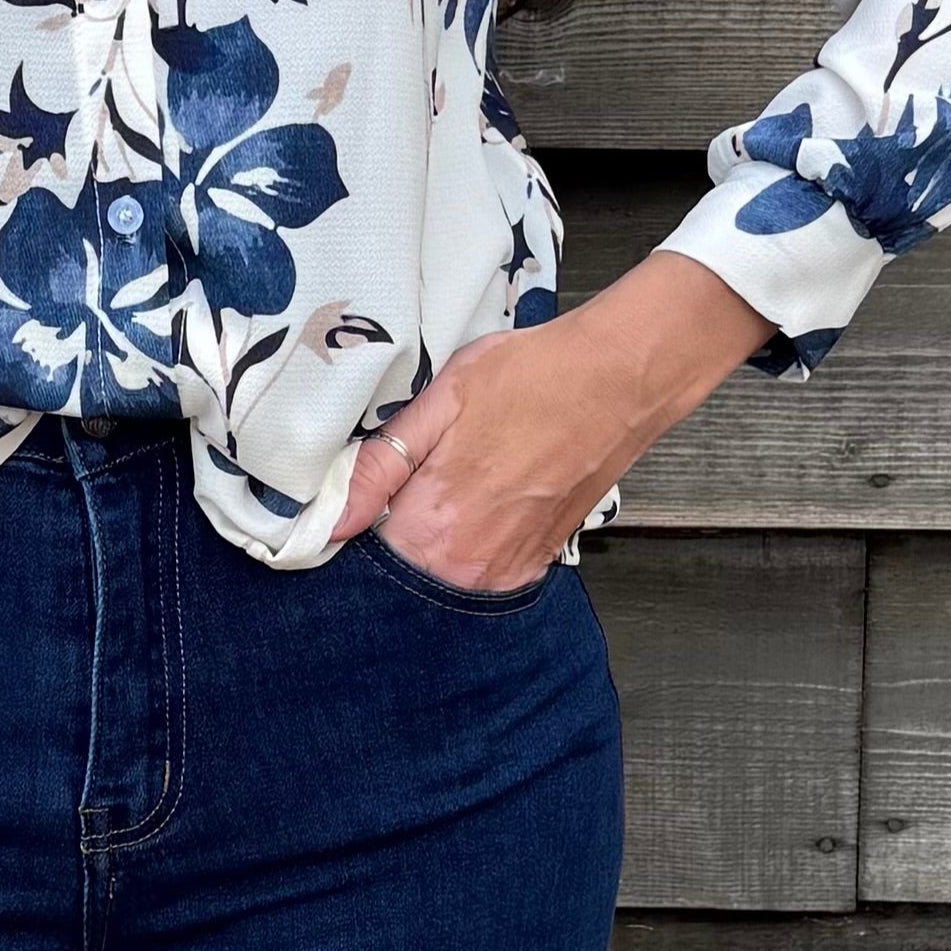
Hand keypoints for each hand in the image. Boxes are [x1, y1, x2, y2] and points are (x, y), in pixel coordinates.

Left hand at [325, 249, 775, 583]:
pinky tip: (486, 497)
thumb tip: (330, 521)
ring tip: (459, 481)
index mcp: (433, 527)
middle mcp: (470, 564)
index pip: (364, 557)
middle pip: (403, 570)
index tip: (361, 498)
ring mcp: (508, 570)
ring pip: (443, 572)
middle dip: (397, 532)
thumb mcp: (441, 402)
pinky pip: (482, 570)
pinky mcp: (537, 563)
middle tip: (415, 480)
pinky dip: (473, 543)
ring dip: (438, 538)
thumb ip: (380, 468)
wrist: (619, 379)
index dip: (356, 525)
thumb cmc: (532, 377)